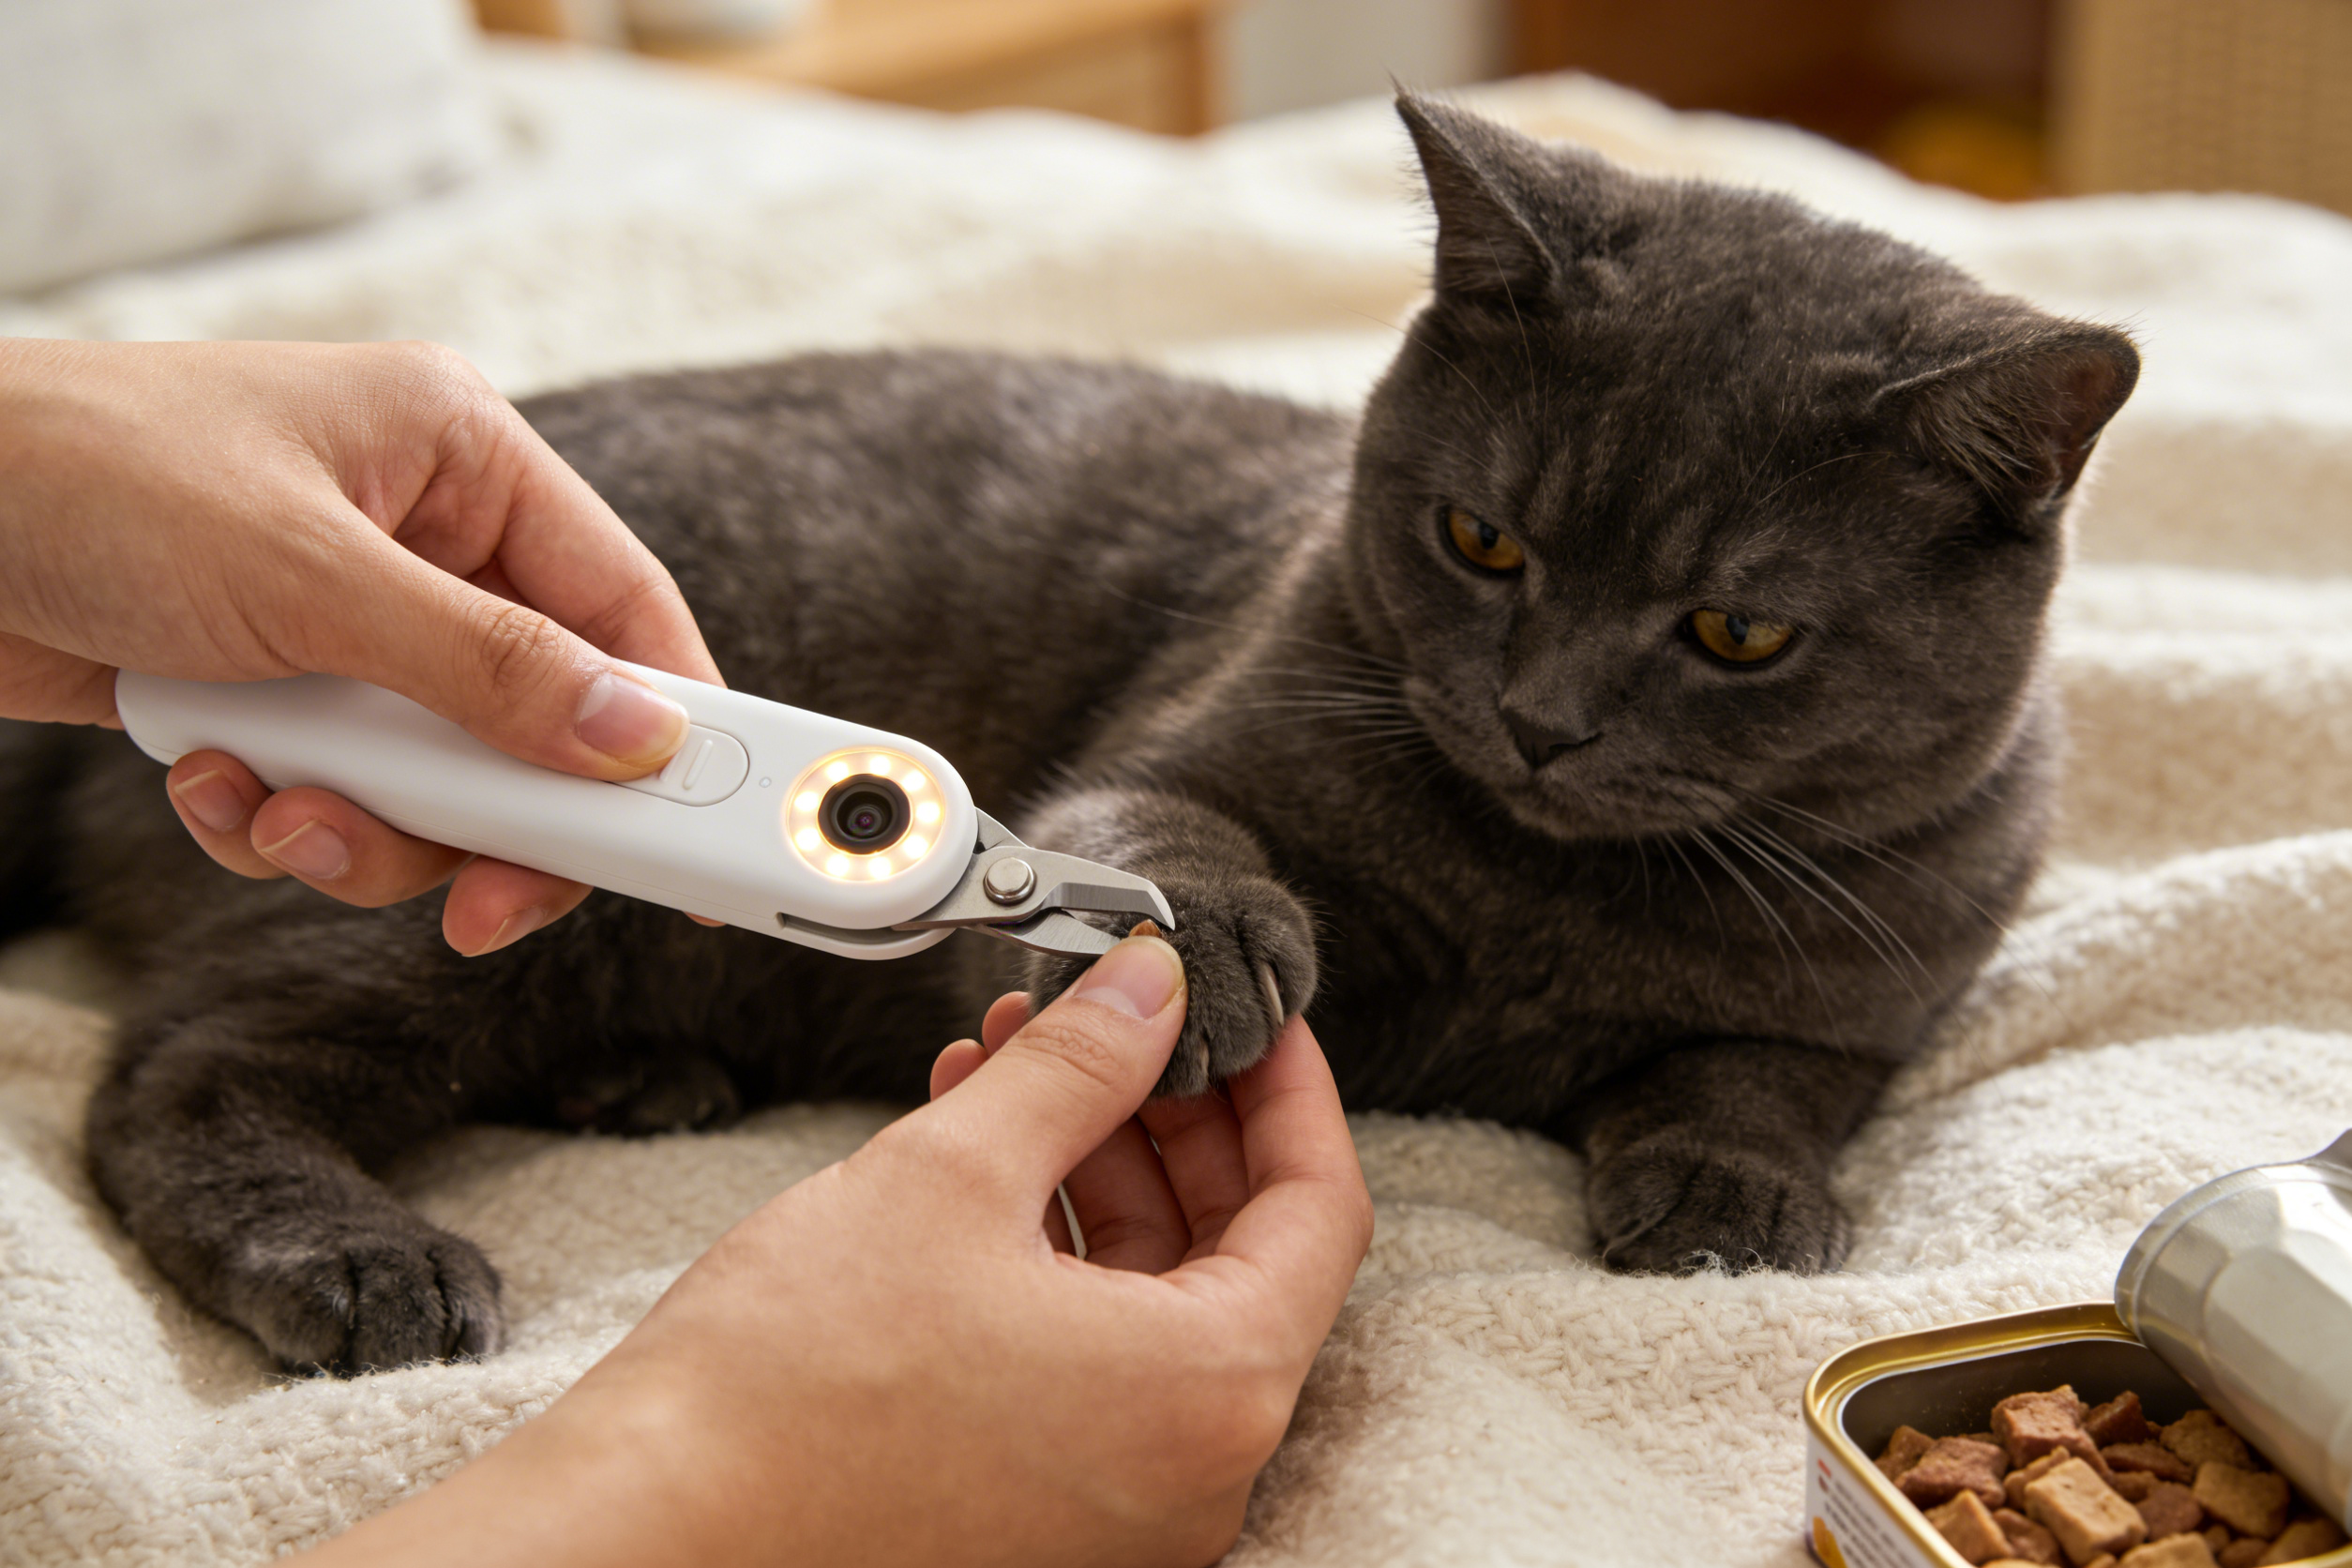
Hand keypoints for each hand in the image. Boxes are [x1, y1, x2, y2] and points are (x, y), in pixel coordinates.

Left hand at [0, 337, 719, 953]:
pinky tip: (210, 777)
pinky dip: (283, 814)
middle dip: (488, 816)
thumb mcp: (308, 582)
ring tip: (275, 809)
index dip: (671, 726)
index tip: (698, 837)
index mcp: (464, 459)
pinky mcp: (281, 686)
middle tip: (480, 903)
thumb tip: (636, 739)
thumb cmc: (86, 480)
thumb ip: (487, 668)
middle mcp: (425, 539)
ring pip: (441, 780)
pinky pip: (344, 792)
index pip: (626, 607)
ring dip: (365, 828)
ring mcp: (351, 620)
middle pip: (538, 721)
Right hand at [301, 933, 1373, 1567]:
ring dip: (1098, 1167)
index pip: (1321, 1206)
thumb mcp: (953, 1173)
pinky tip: (982, 1156)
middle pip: (1239, 1250)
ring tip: (1019, 1064)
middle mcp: (1190, 1472)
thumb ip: (1080, 1067)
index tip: (1249, 1013)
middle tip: (1118, 1023)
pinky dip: (1056, 1251)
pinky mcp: (1043, 1514)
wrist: (646, 1534)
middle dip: (1172, 1115)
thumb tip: (1154, 991)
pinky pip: (1092, 1357)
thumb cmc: (785, 1389)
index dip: (1288, 1086)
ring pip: (1155, 1299)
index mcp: (1208, 1394)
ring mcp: (1118, 1506)